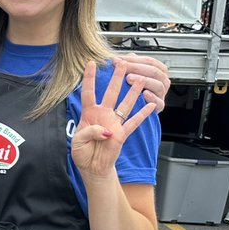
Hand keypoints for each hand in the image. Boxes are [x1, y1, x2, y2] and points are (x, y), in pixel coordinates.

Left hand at [72, 60, 156, 180]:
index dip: (89, 79)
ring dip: (132, 92)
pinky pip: (134, 122)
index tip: (90, 63)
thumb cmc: (83, 152)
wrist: (92, 166)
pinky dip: (143, 114)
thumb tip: (106, 130)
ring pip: (125, 104)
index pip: (88, 93)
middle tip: (121, 64)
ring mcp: (114, 123)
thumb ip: (89, 132)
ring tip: (139, 79)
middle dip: (116, 78)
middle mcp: (103, 115)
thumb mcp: (78, 142)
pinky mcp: (123, 134)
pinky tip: (151, 105)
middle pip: (110, 93)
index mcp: (89, 114)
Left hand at [116, 52, 169, 112]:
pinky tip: (144, 93)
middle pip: (154, 71)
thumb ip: (128, 65)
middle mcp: (162, 81)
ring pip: (158, 84)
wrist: (130, 110)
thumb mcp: (129, 76)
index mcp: (157, 71)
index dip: (134, 59)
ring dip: (144, 80)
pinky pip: (159, 101)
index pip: (149, 61)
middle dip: (137, 68)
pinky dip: (152, 97)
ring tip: (129, 79)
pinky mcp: (160, 106)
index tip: (118, 59)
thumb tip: (120, 57)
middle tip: (123, 67)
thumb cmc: (130, 91)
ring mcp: (161, 94)